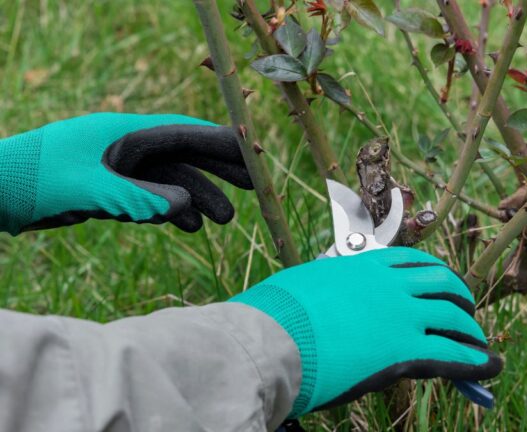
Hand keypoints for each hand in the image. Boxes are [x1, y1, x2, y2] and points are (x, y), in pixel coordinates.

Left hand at [0, 113, 251, 233]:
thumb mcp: (89, 189)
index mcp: (124, 134)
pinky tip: (189, 226)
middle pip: (184, 155)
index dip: (219, 144)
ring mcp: (118, 168)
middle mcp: (126, 147)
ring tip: (224, 221)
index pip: (182, 134)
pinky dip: (171, 210)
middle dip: (218, 171)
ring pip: (170, 181)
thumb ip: (138, 197)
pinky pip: (151, 198)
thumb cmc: (35, 180)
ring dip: (198, 198)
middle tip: (253, 186)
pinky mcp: (110, 189)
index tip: (251, 155)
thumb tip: (186, 204)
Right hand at [230, 247, 501, 417]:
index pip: (413, 263)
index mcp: (364, 265)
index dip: (434, 277)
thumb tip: (328, 296)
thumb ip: (329, 286)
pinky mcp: (405, 350)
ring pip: (453, 317)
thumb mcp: (307, 284)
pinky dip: (476, 360)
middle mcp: (390, 284)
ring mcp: (401, 315)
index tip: (440, 287)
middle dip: (458, 298)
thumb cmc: (274, 315)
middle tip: (463, 313)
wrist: (269, 340)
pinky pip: (452, 353)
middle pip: (442, 284)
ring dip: (470, 329)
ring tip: (478, 341)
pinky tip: (489, 365)